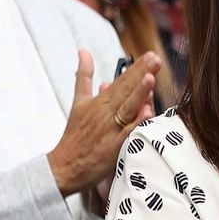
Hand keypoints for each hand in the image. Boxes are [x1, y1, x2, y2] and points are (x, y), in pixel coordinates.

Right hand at [48, 50, 160, 196]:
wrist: (64, 167)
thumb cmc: (75, 135)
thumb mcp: (78, 102)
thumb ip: (84, 77)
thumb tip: (84, 52)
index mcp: (100, 101)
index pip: (121, 81)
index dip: (136, 68)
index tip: (150, 55)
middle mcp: (105, 112)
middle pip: (125, 90)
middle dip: (141, 74)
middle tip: (155, 58)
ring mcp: (110, 129)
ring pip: (127, 108)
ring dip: (138, 93)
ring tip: (150, 78)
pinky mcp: (113, 146)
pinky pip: (127, 133)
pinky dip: (136, 123)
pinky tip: (147, 112)